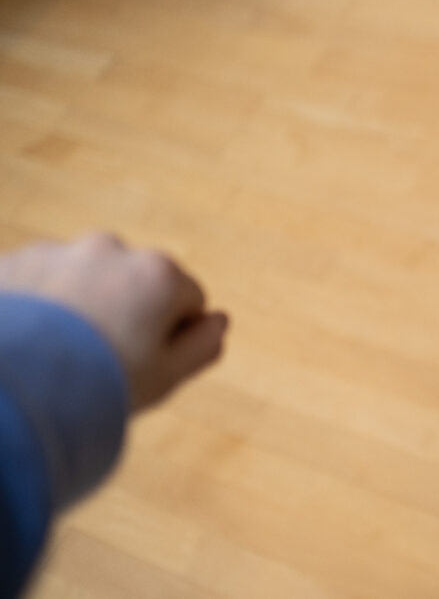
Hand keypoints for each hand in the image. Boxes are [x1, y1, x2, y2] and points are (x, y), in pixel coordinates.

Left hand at [0, 232, 227, 410]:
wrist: (12, 387)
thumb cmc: (100, 384)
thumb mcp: (166, 377)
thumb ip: (203, 345)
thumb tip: (220, 322)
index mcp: (159, 273)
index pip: (188, 300)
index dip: (173, 335)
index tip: (148, 363)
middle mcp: (112, 249)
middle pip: (133, 283)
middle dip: (125, 311)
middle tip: (103, 360)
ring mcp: (59, 251)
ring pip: (83, 279)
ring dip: (79, 305)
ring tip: (60, 353)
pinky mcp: (12, 262)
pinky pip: (37, 282)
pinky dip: (37, 306)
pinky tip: (27, 342)